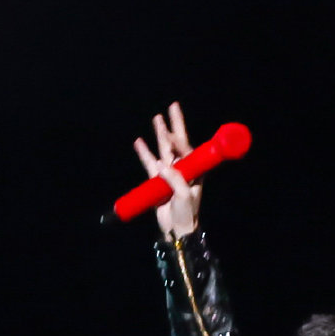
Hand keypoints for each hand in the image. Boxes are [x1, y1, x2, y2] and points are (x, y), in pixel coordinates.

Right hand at [133, 101, 202, 240]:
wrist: (176, 229)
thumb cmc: (186, 213)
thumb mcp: (185, 196)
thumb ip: (174, 179)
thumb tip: (160, 165)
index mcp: (195, 170)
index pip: (187, 149)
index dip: (179, 140)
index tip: (171, 134)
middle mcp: (183, 168)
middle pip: (177, 142)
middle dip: (175, 125)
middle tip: (173, 106)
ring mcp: (170, 173)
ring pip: (163, 149)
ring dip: (160, 134)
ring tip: (157, 118)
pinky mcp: (157, 181)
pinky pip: (149, 163)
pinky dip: (144, 153)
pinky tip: (139, 141)